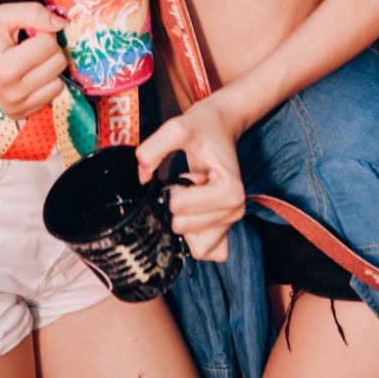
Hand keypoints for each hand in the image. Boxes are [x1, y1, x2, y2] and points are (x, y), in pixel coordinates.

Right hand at [0, 1, 67, 119]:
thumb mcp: (4, 14)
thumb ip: (34, 13)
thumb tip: (62, 24)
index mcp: (6, 69)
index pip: (49, 45)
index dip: (42, 33)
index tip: (27, 34)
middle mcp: (11, 94)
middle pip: (58, 64)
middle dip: (49, 50)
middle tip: (29, 47)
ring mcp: (15, 107)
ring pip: (59, 83)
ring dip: (49, 68)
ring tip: (29, 61)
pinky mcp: (20, 114)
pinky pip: (52, 96)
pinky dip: (45, 83)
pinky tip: (28, 76)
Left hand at [136, 95, 245, 261]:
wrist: (221, 126)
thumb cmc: (205, 128)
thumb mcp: (178, 127)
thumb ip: (153, 149)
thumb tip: (142, 177)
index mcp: (231, 190)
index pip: (182, 211)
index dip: (177, 190)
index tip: (191, 174)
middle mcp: (236, 210)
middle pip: (186, 229)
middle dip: (179, 206)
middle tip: (191, 182)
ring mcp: (231, 221)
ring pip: (197, 246)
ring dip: (186, 220)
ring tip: (195, 194)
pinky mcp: (225, 228)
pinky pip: (206, 251)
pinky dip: (193, 236)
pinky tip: (196, 212)